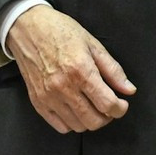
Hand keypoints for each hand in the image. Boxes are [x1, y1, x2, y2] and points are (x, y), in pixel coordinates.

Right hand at [6, 4, 134, 133]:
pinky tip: (75, 108)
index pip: (108, 104)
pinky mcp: (37, 102)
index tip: (121, 104)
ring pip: (78, 126)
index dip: (120, 109)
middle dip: (107, 117)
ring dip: (90, 120)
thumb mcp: (92, 44)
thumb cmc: (60, 31)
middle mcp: (64, 87)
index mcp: (81, 70)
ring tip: (91, 105)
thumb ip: (113, 70)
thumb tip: (129, 90)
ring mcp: (49, 97)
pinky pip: (60, 126)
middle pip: (94, 121)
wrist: (27, 28)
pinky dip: (72, 122)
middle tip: (107, 104)